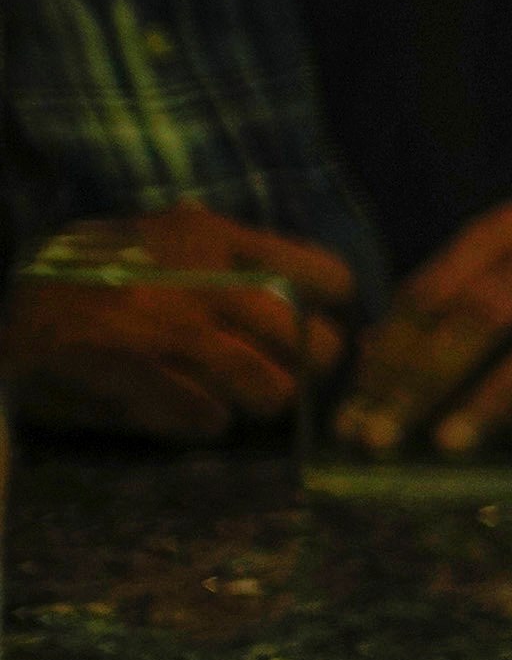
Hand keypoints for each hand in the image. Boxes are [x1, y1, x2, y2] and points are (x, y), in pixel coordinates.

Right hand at [2, 210, 357, 440]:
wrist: (9, 314)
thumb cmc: (95, 277)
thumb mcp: (161, 240)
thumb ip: (231, 254)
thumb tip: (311, 290)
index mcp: (211, 236)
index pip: (324, 276)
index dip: (330, 311)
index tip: (316, 325)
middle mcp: (200, 280)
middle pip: (315, 346)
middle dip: (305, 371)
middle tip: (280, 374)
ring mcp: (167, 329)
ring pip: (272, 390)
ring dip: (258, 402)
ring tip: (231, 395)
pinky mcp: (136, 375)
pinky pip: (210, 418)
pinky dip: (204, 423)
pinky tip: (184, 410)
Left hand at [336, 205, 511, 453]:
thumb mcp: (493, 333)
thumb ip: (431, 351)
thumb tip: (357, 411)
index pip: (435, 293)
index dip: (389, 360)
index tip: (355, 424)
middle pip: (493, 309)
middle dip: (432, 379)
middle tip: (388, 441)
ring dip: (502, 394)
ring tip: (455, 445)